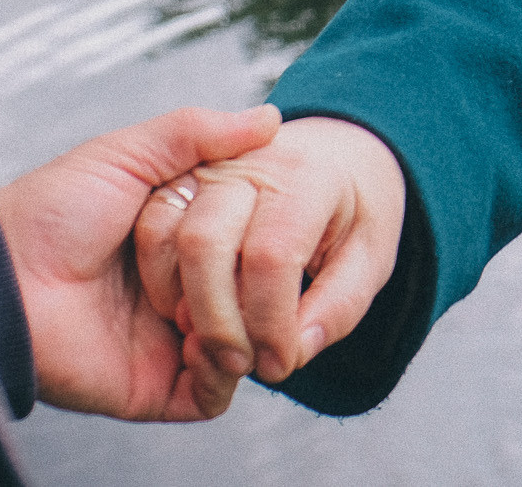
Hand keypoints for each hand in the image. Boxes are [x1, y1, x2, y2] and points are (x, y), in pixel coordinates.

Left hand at [0, 103, 280, 420]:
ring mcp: (173, 340)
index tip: (246, 216)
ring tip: (196, 308)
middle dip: (246, 283)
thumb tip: (272, 117)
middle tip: (211, 270)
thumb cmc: (55, 211)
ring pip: (244, 344)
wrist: (5, 279)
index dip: (255, 231)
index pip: (253, 239)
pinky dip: (221, 371)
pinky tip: (198, 343)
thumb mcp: (127, 153)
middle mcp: (184, 288)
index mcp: (182, 236)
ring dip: (236, 325)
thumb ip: (196, 132)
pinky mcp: (159, 387)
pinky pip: (216, 394)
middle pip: (253, 294)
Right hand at [134, 114, 405, 387]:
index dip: (270, 323)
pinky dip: (160, 279)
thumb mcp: (371, 257)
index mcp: (306, 175)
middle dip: (217, 321)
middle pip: (206, 243)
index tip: (279, 364)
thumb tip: (294, 351)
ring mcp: (205, 165)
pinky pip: (151, 230)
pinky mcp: (177, 177)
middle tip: (240, 364)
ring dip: (182, 303)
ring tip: (214, 341)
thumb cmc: (351, 213)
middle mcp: (250, 160)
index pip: (271, 255)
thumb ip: (339, 307)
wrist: (333, 157)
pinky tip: (191, 308)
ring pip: (167, 235)